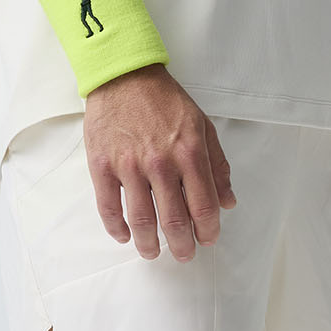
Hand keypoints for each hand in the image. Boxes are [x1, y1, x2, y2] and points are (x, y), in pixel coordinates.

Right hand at [85, 68, 235, 261]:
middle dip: (182, 245)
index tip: (208, 239)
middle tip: (183, 255)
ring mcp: (129, 166)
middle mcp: (161, 164)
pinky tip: (124, 236)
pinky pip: (109, 207)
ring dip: (149, 244)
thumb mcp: (203, 125)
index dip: (208, 230)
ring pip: (142, 220)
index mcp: (190, 154)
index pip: (204, 206)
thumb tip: (227, 202)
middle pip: (174, 220)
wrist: (124, 75)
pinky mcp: (102, 165)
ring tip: (153, 252)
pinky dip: (116, 228)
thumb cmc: (165, 100)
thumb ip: (218, 166)